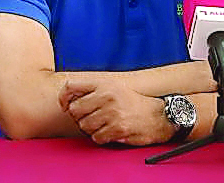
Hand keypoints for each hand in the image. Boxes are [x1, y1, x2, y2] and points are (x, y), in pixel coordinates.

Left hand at [58, 78, 174, 145]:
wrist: (160, 116)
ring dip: (90, 130)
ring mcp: (113, 112)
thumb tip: (67, 100)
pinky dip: (100, 138)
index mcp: (103, 84)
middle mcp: (106, 96)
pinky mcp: (119, 128)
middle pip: (74, 110)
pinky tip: (109, 133)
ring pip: (84, 126)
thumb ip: (91, 91)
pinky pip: (96, 137)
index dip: (63, 98)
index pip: (70, 86)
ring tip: (102, 126)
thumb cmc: (132, 103)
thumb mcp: (112, 88)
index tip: (65, 107)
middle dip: (79, 118)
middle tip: (90, 119)